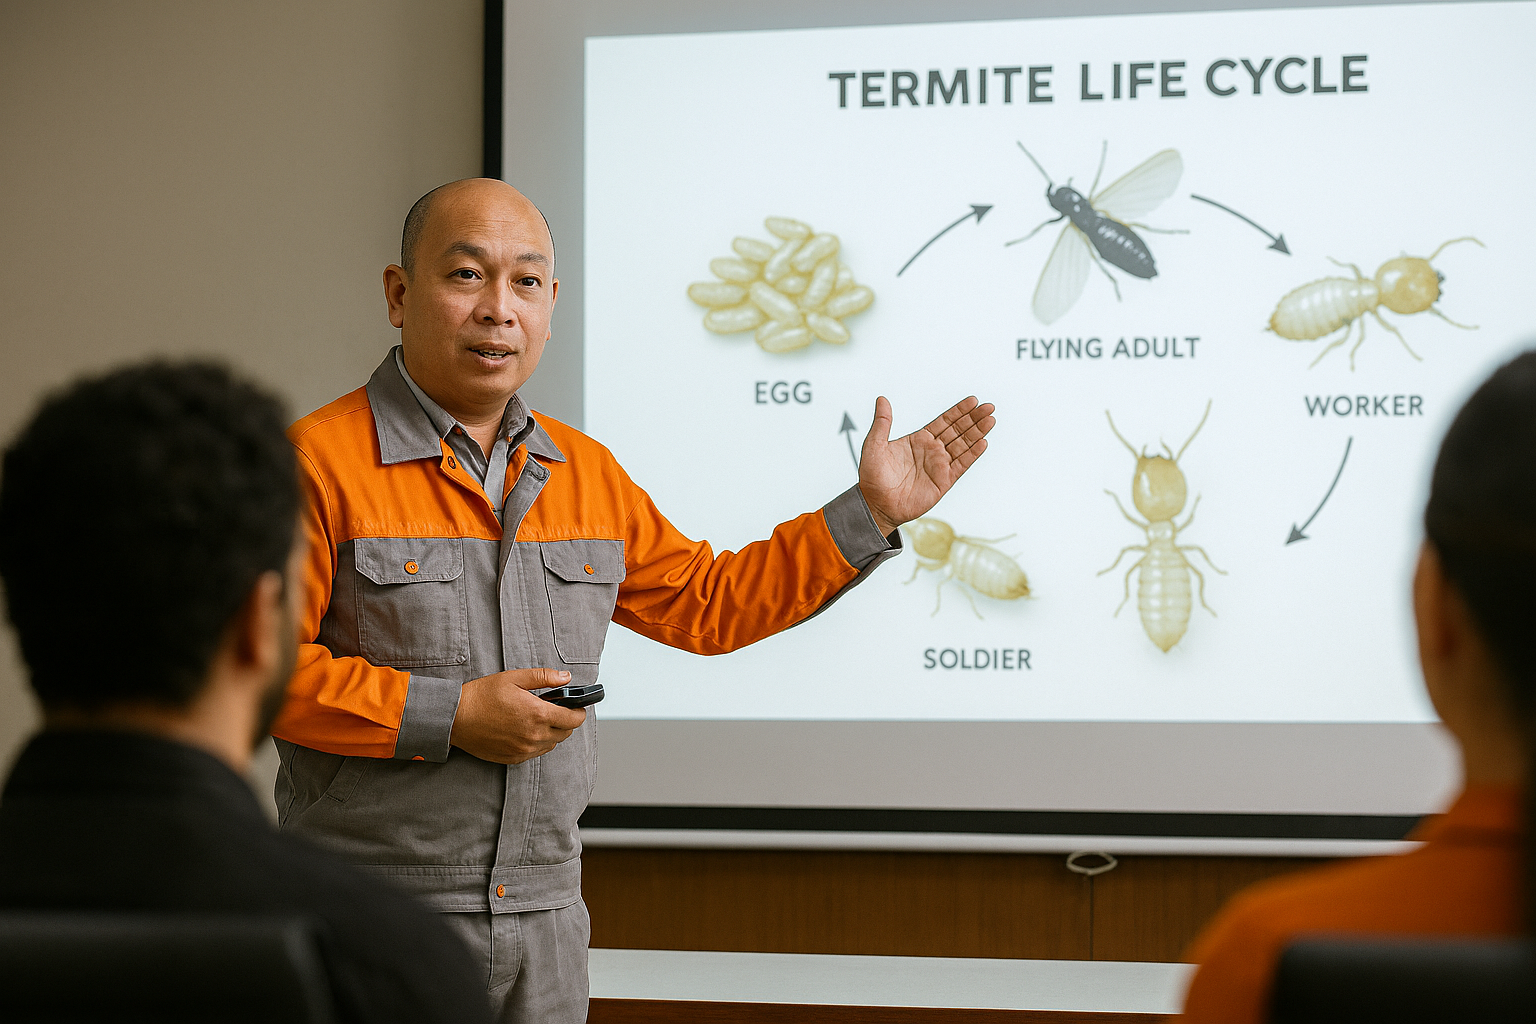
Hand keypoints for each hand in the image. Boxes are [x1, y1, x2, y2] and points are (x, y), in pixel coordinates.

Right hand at [449, 668, 587, 763]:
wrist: (455, 718)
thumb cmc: (482, 696)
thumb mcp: (514, 678)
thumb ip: (543, 677)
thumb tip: (566, 677)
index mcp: (537, 714)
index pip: (574, 720)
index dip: (579, 712)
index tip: (577, 707)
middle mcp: (534, 735)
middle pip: (565, 733)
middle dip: (565, 721)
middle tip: (555, 709)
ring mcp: (524, 749)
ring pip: (551, 744)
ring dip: (552, 732)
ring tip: (537, 719)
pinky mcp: (514, 758)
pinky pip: (536, 752)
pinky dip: (537, 742)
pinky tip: (525, 730)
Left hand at [858, 395, 995, 535]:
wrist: (876, 504)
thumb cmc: (872, 477)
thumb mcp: (874, 445)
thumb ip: (882, 423)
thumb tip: (882, 399)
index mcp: (918, 440)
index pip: (944, 421)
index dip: (959, 411)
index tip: (973, 400)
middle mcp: (932, 451)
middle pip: (958, 430)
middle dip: (974, 418)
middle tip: (989, 407)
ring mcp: (939, 465)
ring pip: (963, 445)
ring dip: (978, 433)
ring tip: (991, 420)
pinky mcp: (943, 481)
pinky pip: (961, 465)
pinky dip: (972, 454)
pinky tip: (983, 443)